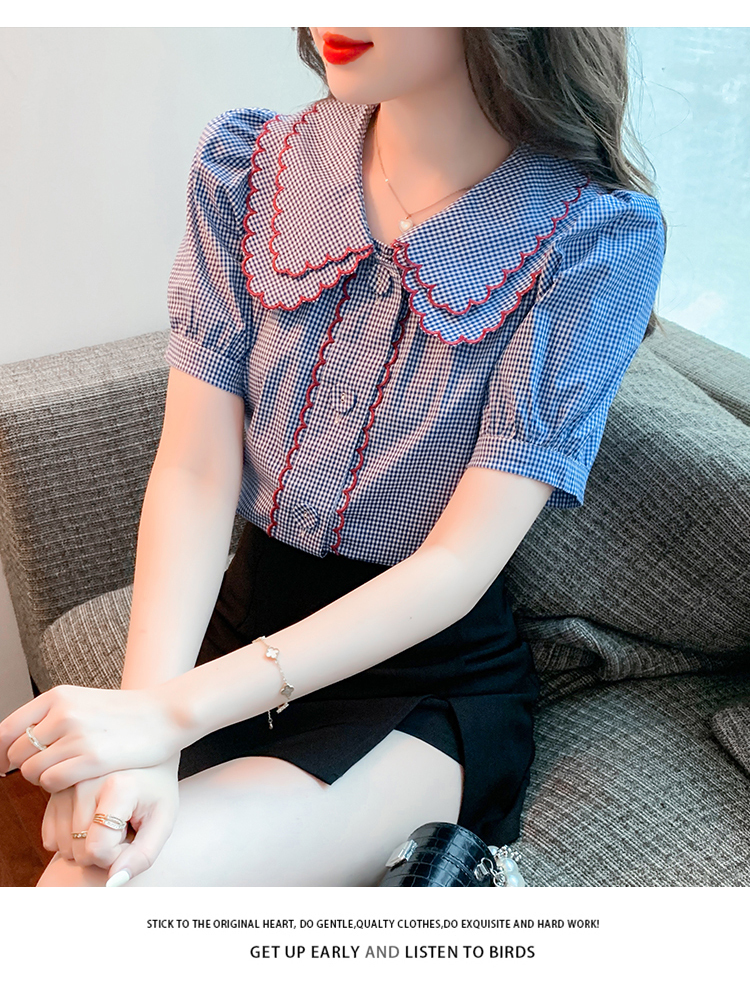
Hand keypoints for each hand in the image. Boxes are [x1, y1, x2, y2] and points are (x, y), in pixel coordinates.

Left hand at [0, 684, 183, 790]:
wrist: (164, 715)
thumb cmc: (125, 714)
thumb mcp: (83, 703)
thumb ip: (52, 718)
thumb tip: (15, 743)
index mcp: (58, 696)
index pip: (7, 729)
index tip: (2, 765)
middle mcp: (64, 713)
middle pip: (16, 753)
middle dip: (26, 767)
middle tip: (47, 770)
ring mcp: (77, 736)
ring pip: (31, 771)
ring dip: (43, 779)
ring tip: (65, 773)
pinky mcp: (91, 759)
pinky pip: (51, 782)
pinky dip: (56, 787)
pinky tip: (75, 780)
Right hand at [42, 758, 179, 884]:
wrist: (145, 754)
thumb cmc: (157, 789)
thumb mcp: (164, 820)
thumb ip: (143, 855)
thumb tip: (112, 883)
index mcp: (116, 786)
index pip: (98, 849)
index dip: (117, 854)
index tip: (133, 834)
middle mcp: (84, 781)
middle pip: (79, 850)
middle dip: (103, 849)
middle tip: (124, 826)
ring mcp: (66, 784)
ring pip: (63, 846)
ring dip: (87, 844)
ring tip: (110, 820)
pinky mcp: (54, 790)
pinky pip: (51, 836)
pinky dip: (70, 838)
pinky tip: (91, 819)